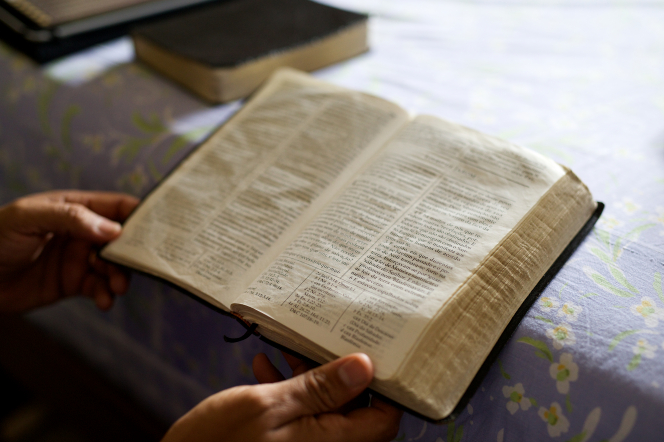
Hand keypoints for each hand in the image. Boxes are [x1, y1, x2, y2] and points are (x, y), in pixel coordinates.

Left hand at [0, 190, 138, 312]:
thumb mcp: (28, 219)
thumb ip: (71, 219)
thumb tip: (114, 229)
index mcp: (75, 208)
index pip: (116, 207)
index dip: (140, 215)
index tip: (161, 228)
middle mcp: (82, 232)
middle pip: (122, 239)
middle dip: (134, 253)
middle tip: (143, 265)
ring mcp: (79, 258)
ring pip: (114, 266)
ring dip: (121, 277)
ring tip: (117, 288)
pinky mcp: (73, 282)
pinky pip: (99, 288)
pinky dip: (106, 295)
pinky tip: (104, 301)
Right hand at [162, 353, 402, 441]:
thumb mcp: (269, 406)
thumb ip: (319, 388)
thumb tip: (364, 367)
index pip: (384, 420)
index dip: (386, 387)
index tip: (375, 353)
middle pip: (354, 407)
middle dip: (338, 372)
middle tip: (322, 341)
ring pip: (324, 406)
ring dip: (308, 376)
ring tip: (286, 350)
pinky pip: (299, 413)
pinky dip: (286, 389)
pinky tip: (262, 366)